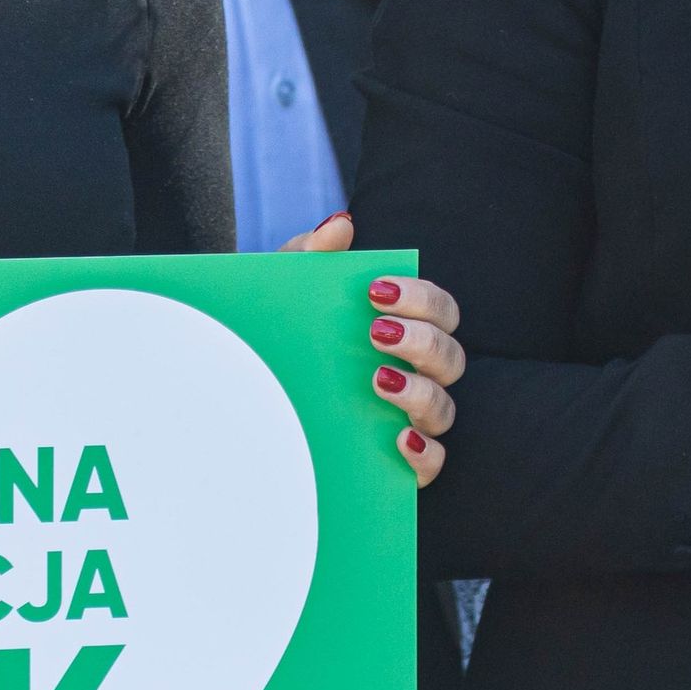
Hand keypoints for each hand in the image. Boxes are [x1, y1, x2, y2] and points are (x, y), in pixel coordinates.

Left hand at [283, 212, 459, 484]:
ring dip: (419, 392)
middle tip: (377, 333)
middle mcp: (414, 376)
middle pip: (451, 356)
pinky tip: (399, 438)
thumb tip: (341, 224)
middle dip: (422, 340)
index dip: (421, 297)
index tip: (377, 292)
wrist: (238, 407)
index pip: (440, 310)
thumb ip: (310, 257)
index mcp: (401, 331)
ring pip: (445, 408)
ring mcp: (408, 422)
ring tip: (378, 381)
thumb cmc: (278, 343)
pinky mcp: (399, 465)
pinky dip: (425, 452)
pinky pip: (433, 463)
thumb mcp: (284, 298)